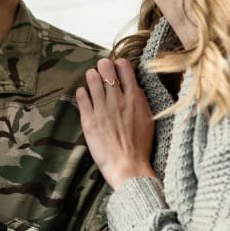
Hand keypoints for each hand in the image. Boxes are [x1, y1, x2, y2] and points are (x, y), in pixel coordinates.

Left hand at [77, 58, 154, 187]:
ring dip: (91, 76)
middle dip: (103, 66)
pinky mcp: (88, 119)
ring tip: (92, 80)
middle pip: (106, 69)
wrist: (128, 166)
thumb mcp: (148, 119)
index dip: (119, 64)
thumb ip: (141, 101)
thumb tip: (135, 88)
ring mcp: (102, 109)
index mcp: (134, 98)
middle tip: (101, 70)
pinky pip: (81, 96)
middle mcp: (117, 100)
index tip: (116, 67)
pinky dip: (82, 92)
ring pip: (92, 79)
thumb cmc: (140, 147)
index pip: (125, 67)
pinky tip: (84, 95)